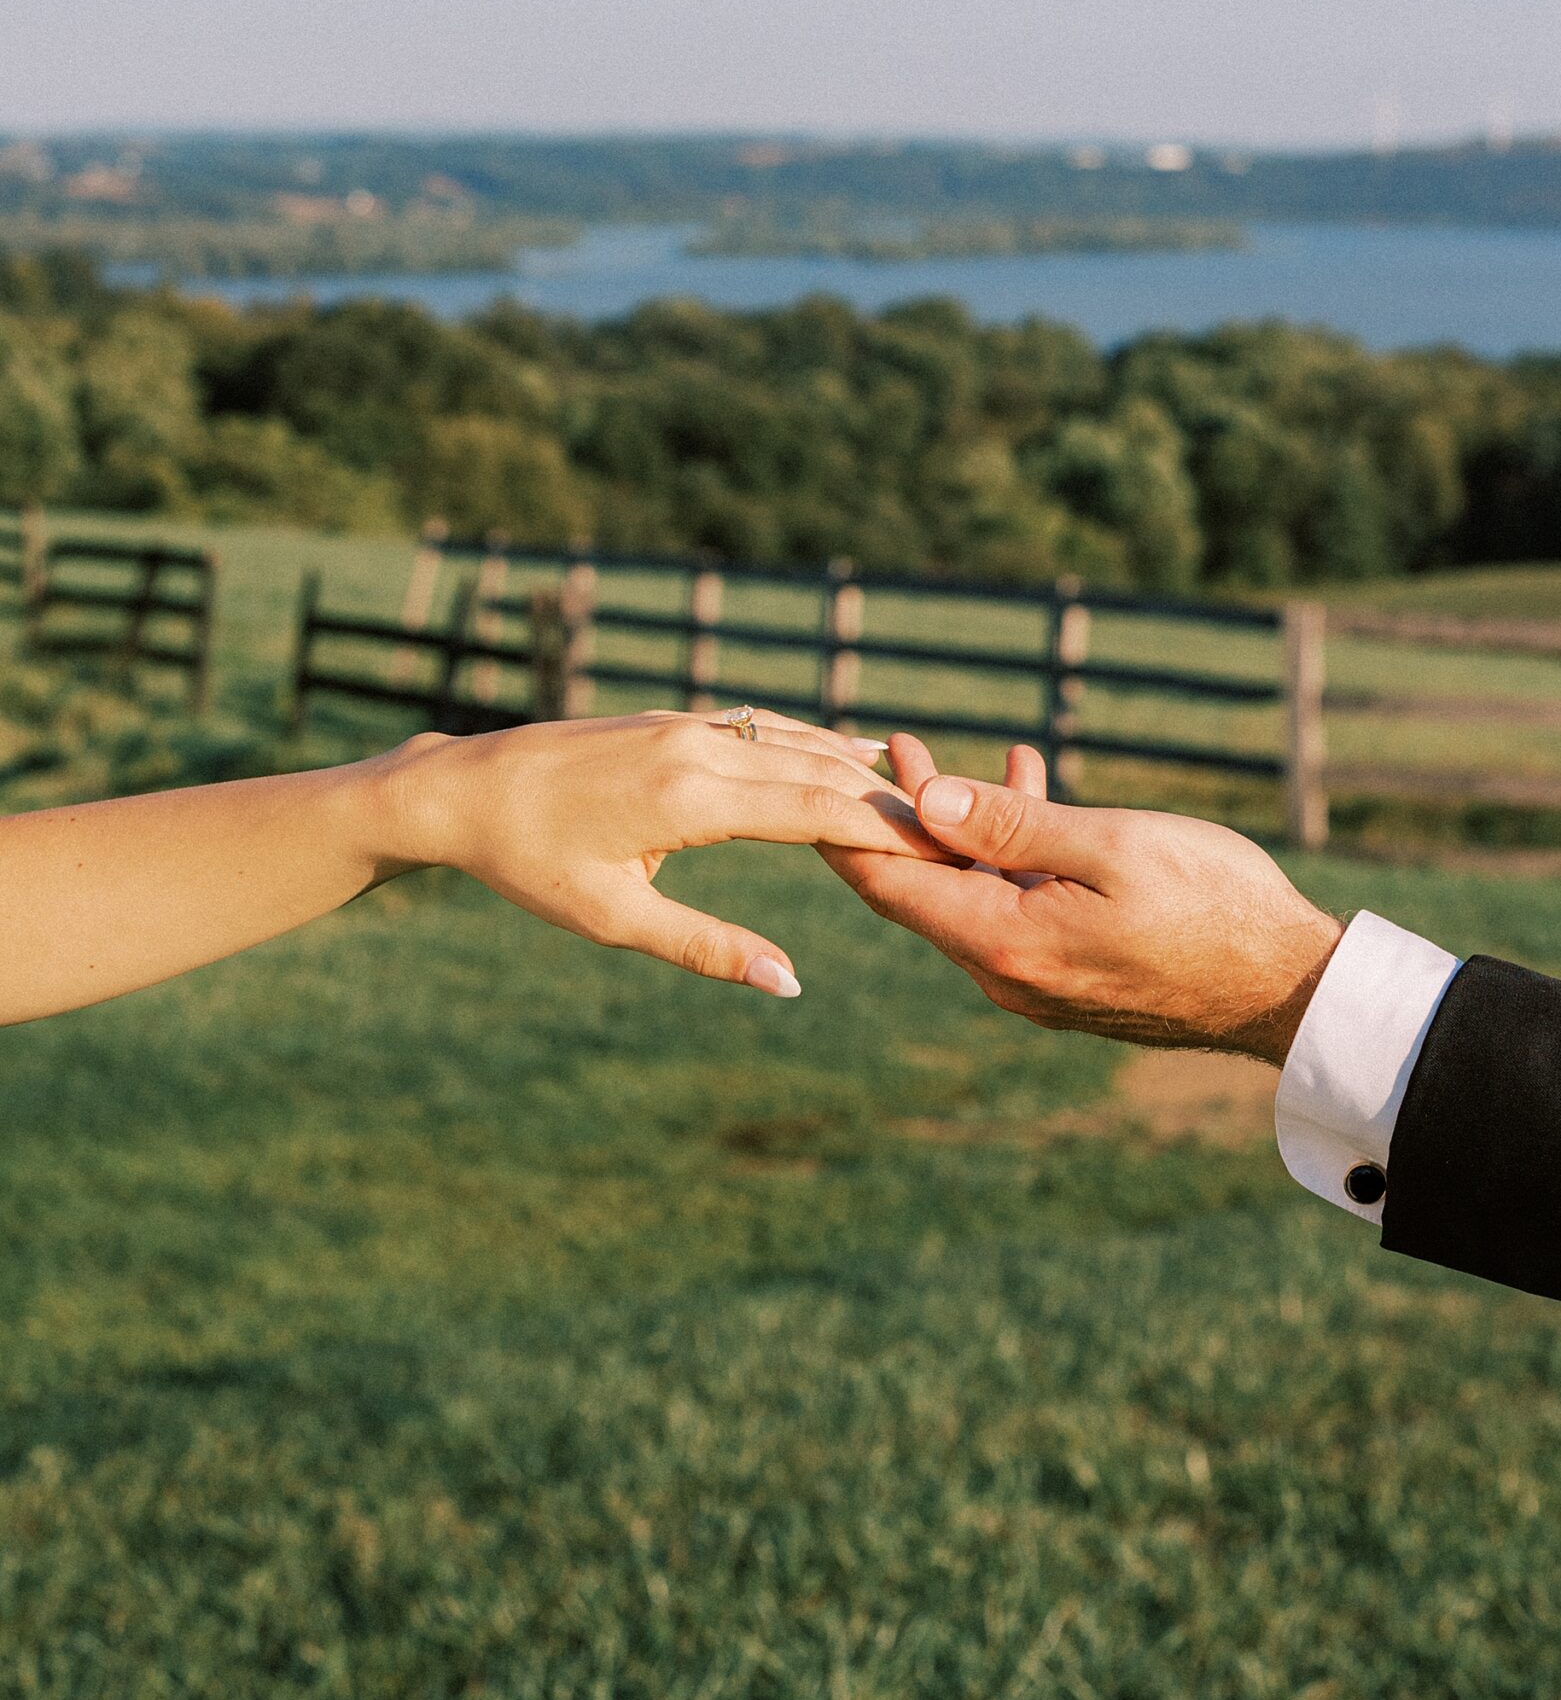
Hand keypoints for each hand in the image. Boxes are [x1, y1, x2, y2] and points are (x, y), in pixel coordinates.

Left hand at [393, 708, 936, 997]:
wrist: (462, 788)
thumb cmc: (529, 865)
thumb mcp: (613, 920)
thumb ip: (707, 948)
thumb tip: (789, 981)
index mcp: (690, 797)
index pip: (818, 810)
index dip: (888, 832)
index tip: (947, 856)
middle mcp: (700, 747)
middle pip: (823, 770)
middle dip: (892, 804)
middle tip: (960, 836)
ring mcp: (688, 724)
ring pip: (798, 740)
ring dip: (861, 770)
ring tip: (923, 803)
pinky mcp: (674, 719)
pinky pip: (765, 727)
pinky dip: (817, 743)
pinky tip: (850, 754)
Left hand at [822, 735, 1341, 1063]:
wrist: (1289, 988)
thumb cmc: (1212, 905)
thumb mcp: (1111, 845)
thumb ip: (1013, 824)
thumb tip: (924, 801)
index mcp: (1004, 942)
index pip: (891, 884)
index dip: (845, 830)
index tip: (813, 778)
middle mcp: (1006, 975)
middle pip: (921, 888)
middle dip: (897, 814)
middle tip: (875, 747)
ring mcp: (1038, 985)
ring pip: (967, 894)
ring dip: (954, 827)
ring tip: (932, 757)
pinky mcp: (1071, 981)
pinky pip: (1013, 909)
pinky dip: (1005, 854)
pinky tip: (1023, 791)